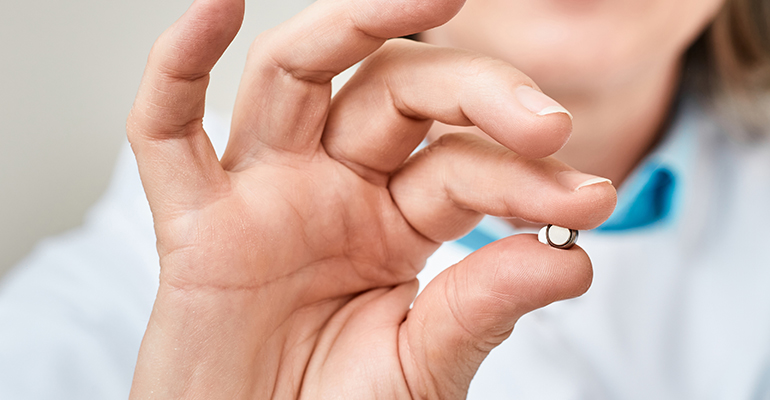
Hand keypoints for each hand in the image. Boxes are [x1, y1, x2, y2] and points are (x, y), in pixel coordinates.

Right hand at [126, 0, 614, 397]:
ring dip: (357, 23)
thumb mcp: (425, 365)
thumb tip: (570, 260)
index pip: (466, 166)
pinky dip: (179, 67)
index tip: (592, 200)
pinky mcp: (191, 225)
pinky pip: (166, 134)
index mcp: (396, 219)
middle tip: (547, 123)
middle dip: (476, 92)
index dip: (528, 179)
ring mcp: (263, 194)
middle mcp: (333, 188)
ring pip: (298, 74)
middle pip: (397, 93)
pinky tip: (217, 10)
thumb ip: (483, 309)